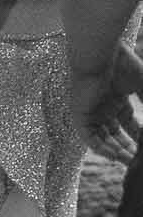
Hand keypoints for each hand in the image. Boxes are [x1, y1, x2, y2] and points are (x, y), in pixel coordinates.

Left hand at [70, 41, 142, 164]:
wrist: (98, 54)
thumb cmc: (122, 64)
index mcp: (117, 98)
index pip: (129, 124)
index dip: (138, 137)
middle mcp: (104, 106)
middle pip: (116, 134)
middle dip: (128, 148)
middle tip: (139, 160)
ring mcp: (92, 111)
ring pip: (103, 138)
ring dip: (116, 151)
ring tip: (131, 162)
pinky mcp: (80, 115)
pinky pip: (89, 138)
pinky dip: (102, 149)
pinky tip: (116, 157)